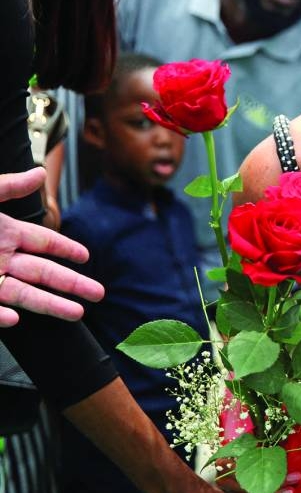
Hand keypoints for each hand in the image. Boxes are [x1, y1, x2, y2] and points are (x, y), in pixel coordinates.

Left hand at [0, 167, 103, 324]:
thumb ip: (7, 187)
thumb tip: (40, 173)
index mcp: (4, 233)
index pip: (44, 241)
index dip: (67, 249)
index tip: (87, 258)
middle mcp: (0, 258)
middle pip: (43, 273)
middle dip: (72, 284)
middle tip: (98, 293)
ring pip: (24, 295)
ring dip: (50, 304)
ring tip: (77, 314)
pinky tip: (14, 319)